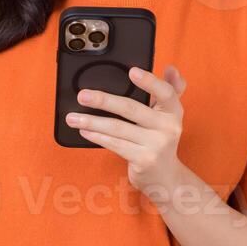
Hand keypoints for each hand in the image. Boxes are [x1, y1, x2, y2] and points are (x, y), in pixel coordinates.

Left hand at [66, 65, 187, 194]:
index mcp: (174, 111)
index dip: (149, 81)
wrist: (166, 177)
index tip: (132, 71)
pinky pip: (115, 144)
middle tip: (82, 95)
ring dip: (92, 122)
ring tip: (72, 118)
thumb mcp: (168, 115)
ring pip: (118, 128)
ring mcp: (156, 145)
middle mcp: (169, 127)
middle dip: (103, 100)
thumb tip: (171, 69)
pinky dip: (97, 137)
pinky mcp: (143, 160)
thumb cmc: (160, 139)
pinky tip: (84, 131)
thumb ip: (171, 90)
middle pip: (131, 109)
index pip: (165, 92)